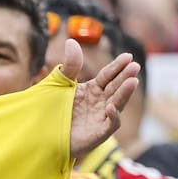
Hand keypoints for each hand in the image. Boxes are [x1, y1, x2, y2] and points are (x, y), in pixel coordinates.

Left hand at [65, 38, 138, 157]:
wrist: (43, 137)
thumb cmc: (53, 110)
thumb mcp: (59, 85)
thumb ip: (69, 66)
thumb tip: (71, 41)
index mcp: (93, 89)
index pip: (108, 75)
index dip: (117, 66)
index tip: (127, 56)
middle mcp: (100, 102)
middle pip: (115, 87)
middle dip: (125, 77)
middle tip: (134, 66)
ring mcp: (101, 117)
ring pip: (117, 103)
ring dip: (125, 93)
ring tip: (133, 81)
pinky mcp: (98, 133)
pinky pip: (110, 124)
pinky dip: (113, 116)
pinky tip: (111, 107)